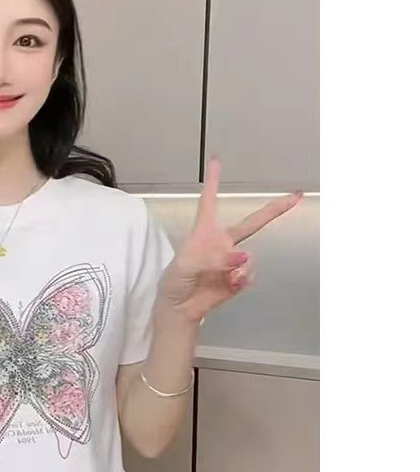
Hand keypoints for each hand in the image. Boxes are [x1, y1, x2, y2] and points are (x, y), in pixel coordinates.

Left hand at [157, 157, 303, 323]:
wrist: (180, 309)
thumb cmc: (175, 282)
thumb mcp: (185, 266)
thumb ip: (212, 258)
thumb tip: (242, 258)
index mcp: (204, 233)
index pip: (209, 203)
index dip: (213, 182)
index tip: (216, 161)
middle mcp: (222, 244)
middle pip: (252, 223)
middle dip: (274, 210)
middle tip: (296, 196)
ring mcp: (233, 261)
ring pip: (249, 257)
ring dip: (237, 266)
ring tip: (220, 276)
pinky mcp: (239, 279)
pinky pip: (249, 274)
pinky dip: (241, 279)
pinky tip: (229, 284)